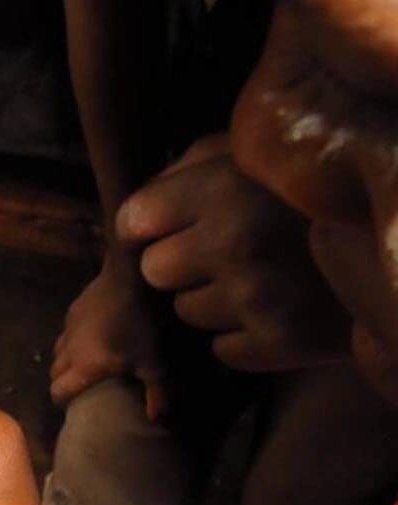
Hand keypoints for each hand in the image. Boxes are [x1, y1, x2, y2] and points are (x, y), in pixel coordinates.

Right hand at [49, 264, 165, 418]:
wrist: (129, 281)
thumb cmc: (140, 326)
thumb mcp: (154, 362)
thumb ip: (155, 393)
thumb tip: (156, 420)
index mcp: (84, 367)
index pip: (58, 391)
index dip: (62, 401)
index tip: (73, 405)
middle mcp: (68, 351)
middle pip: (54, 374)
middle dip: (63, 382)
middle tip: (80, 386)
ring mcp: (67, 330)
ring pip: (56, 353)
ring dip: (65, 363)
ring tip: (82, 364)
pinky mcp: (71, 313)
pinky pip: (65, 334)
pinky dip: (72, 342)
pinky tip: (89, 338)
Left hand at [118, 135, 351, 371]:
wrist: (392, 250)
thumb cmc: (310, 195)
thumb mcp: (253, 155)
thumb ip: (189, 168)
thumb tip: (137, 208)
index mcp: (222, 186)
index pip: (132, 221)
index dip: (149, 226)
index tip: (170, 227)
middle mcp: (233, 241)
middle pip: (153, 271)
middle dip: (180, 265)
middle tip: (224, 255)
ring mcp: (255, 296)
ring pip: (186, 312)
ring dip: (212, 302)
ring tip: (258, 280)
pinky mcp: (278, 342)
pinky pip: (223, 349)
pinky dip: (243, 337)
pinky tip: (276, 311)